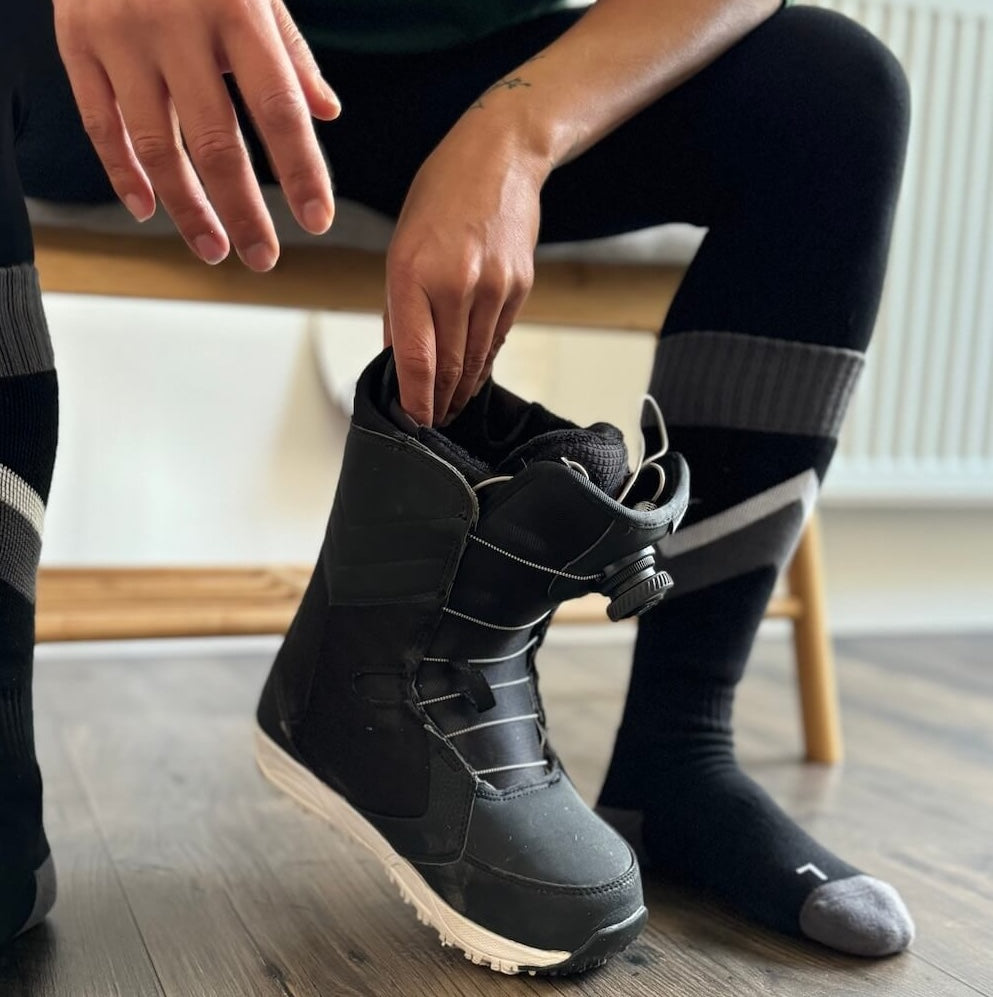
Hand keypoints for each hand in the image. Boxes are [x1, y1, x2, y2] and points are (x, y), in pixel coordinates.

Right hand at [54, 0, 338, 270]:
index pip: (279, 108)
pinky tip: (147, 210)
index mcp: (237, 10)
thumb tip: (326, 113)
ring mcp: (122, 36)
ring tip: (214, 249)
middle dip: (244, 211)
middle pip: (217, 142)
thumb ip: (290, 51)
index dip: (301, 170)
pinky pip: (99, 124)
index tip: (317, 221)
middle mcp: (177, 26)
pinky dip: (123, 174)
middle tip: (263, 259)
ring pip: (156, 145)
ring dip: (187, 208)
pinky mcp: (77, 42)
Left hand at [385, 120, 548, 425]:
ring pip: (477, 360)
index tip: (413, 422)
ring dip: (462, 389)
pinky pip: (498, 338)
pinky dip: (483, 361)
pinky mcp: (519, 288)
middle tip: (431, 423)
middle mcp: (456, 283)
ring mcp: (493, 287)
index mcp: (414, 272)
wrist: (500, 158)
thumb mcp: (402, 246)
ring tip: (451, 406)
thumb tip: (399, 358)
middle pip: (449, 367)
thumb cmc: (442, 196)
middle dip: (439, 402)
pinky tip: (473, 373)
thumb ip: (400, 308)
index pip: (416, 357)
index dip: (415, 399)